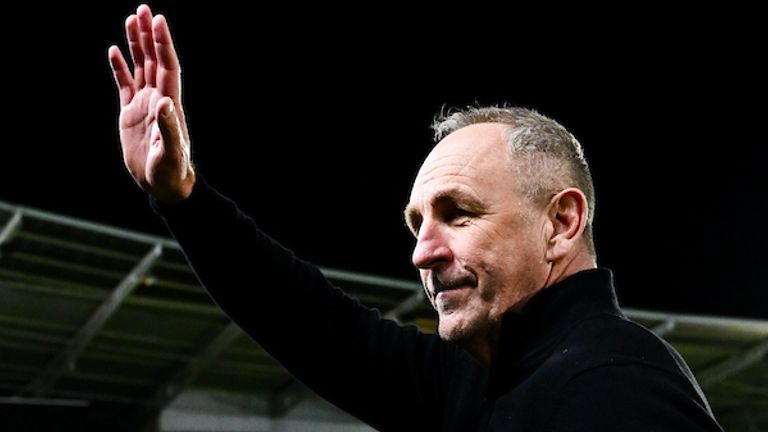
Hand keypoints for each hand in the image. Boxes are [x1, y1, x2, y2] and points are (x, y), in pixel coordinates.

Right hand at [108, 4, 194, 203]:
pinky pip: (125, 85)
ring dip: (137, 44)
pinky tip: (115, 51)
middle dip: (149, 35)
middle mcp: (158, 99)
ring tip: (131, 19)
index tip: (159, 20)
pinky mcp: (131, 114)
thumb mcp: (171, 153)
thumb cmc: (171, 172)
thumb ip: (169, 128)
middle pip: (154, 60)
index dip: (163, 44)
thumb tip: (164, 102)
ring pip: (141, 67)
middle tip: (144, 9)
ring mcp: (144, 105)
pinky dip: (120, 68)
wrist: (164, 185)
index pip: (168, 67)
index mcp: (170, 104)